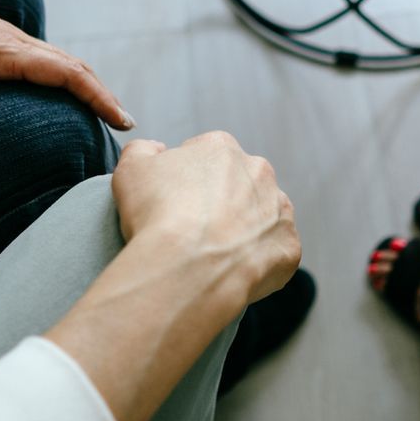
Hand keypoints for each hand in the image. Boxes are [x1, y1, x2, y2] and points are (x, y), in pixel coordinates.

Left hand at [0, 0, 130, 165]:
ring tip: (93, 112)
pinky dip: (52, 71)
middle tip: (119, 125)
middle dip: (97, 92)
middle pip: (65, 62)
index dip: (98, 96)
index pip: (63, 72)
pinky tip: (45, 89)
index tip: (124, 120)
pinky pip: (28, 50)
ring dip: (77, 81)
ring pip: (48, 54)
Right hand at [112, 134, 300, 307]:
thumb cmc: (157, 215)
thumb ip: (143, 150)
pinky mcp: (289, 245)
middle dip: (223, 202)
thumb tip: (156, 150)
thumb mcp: (130, 169)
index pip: (206, 157)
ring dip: (246, 230)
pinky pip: (275, 253)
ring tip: (216, 254)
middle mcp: (258, 171)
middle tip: (196, 230)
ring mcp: (279, 208)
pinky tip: (234, 272)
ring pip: (263, 216)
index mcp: (221, 148)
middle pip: (240, 184)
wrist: (188, 267)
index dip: (188, 181)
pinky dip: (259, 262)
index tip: (175, 203)